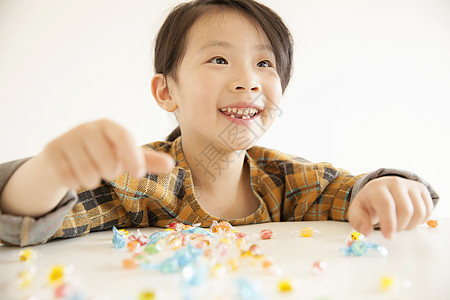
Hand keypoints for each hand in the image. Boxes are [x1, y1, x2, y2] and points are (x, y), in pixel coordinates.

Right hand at [39, 119, 174, 189]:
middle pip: (106, 161)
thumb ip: (147, 161)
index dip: (133, 156)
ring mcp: (67, 138)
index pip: (124, 137)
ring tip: (90, 171)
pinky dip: (75, 183)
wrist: (64, 157)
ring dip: (92, 181)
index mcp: (108, 126)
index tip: (139, 175)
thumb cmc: (102, 155)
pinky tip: (74, 174)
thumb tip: (171, 164)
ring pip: (87, 174)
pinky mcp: (51, 151)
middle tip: (106, 170)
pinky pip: (69, 178)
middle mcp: (87, 128)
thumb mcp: (124, 158)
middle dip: (109, 173)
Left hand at [348, 176, 432, 238]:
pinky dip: (419, 221)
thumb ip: (358, 222)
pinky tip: (408, 219)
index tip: (388, 236)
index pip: (386, 204)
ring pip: (419, 211)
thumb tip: (366, 231)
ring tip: (399, 224)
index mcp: (377, 187)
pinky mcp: (421, 190)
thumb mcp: (357, 211)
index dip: (389, 222)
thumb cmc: (369, 203)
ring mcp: (410, 185)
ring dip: (410, 225)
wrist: (380, 191)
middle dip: (400, 226)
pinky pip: (428, 211)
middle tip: (392, 230)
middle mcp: (395, 182)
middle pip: (405, 209)